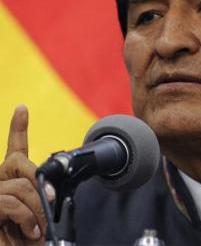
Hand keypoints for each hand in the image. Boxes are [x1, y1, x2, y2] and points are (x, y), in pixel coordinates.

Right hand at [0, 106, 54, 245]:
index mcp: (11, 181)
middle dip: (37, 179)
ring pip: (19, 185)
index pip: (15, 149)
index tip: (22, 108)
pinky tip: (30, 231)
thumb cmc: (28, 239)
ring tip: (38, 228)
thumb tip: (47, 188)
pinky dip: (27, 217)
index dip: (17, 128)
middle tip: (49, 200)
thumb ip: (41, 194)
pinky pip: (10, 201)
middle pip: (17, 161)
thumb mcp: (40, 213)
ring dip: (37, 208)